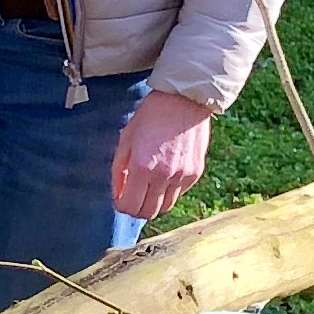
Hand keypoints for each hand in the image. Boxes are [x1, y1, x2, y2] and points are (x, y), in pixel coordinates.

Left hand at [111, 89, 214, 220]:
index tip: (120, 200)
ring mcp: (182, 176)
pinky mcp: (195, 173)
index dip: (121, 206)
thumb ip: (119, 170)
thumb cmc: (151, 116)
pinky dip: (169, 192)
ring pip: (165, 207)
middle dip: (136, 209)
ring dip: (154, 203)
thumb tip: (117, 193)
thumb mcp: (126, 139)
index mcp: (142, 167)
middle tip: (132, 197)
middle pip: (148, 213)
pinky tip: (164, 176)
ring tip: (148, 189)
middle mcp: (163, 176)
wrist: (184, 100)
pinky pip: (179, 194)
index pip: (130, 206)